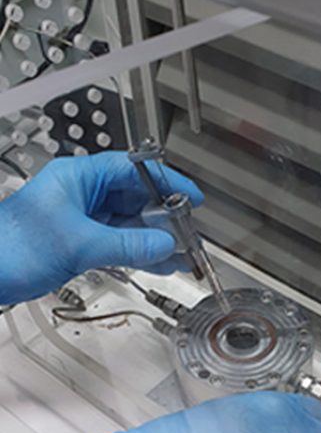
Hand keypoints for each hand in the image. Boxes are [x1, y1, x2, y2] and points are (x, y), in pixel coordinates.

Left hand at [0, 151, 203, 304]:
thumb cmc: (11, 247)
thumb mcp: (78, 244)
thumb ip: (127, 245)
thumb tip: (164, 244)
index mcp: (79, 177)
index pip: (133, 170)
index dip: (165, 181)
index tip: (190, 196)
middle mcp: (83, 194)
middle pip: (135, 197)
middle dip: (164, 216)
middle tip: (188, 231)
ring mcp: (83, 218)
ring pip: (129, 223)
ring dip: (155, 239)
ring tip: (180, 253)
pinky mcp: (81, 241)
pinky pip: (119, 243)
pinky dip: (139, 253)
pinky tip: (159, 263)